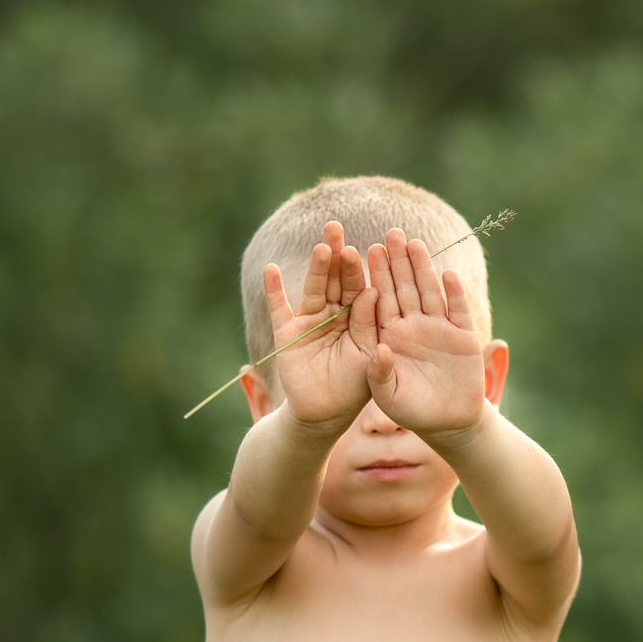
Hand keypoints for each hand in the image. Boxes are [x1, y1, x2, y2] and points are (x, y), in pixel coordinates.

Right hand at [262, 220, 376, 425]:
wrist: (324, 414)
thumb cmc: (354, 387)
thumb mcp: (368, 356)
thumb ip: (370, 326)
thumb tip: (371, 291)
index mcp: (358, 317)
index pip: (360, 287)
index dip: (362, 268)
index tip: (367, 246)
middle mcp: (334, 314)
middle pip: (336, 279)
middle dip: (337, 255)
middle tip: (337, 227)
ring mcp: (310, 321)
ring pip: (314, 289)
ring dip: (316, 267)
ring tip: (321, 246)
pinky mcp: (288, 333)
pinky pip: (280, 309)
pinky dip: (275, 291)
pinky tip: (271, 269)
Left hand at [366, 229, 486, 439]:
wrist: (450, 422)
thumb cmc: (412, 411)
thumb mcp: (389, 397)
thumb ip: (380, 374)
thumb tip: (381, 350)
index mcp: (390, 336)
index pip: (380, 300)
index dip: (375, 276)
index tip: (366, 250)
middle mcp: (413, 326)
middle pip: (403, 287)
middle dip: (397, 261)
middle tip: (390, 232)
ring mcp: (439, 328)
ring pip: (428, 291)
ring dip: (422, 267)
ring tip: (415, 242)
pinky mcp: (463, 336)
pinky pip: (457, 310)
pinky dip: (454, 293)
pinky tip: (448, 273)